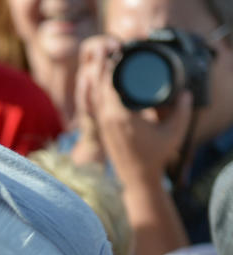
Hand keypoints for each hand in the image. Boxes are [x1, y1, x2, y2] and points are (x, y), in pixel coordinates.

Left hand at [74, 34, 191, 179]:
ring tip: (107, 62)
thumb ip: (182, 112)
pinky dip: (99, 91)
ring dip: (100, 79)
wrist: (136, 177)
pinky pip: (96, 105)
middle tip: (111, 51)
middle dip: (104, 69)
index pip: (110, 86)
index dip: (111, 68)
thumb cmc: (155, 156)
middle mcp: (108, 119)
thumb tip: (185, 94)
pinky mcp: (103, 129)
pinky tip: (103, 82)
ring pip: (96, 96)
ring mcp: (103, 125)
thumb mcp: (173, 134)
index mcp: (122, 117)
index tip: (117, 52)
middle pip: (100, 87)